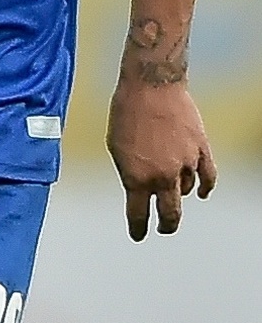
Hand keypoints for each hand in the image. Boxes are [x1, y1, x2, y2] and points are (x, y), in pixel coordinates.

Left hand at [107, 77, 217, 239]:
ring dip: (179, 194)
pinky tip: (202, 193)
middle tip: (163, 229)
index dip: (138, 228)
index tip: (138, 236)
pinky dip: (206, 187)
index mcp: (136, 178)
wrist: (151, 86)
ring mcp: (185, 164)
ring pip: (186, 190)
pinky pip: (208, 176)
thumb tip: (139, 184)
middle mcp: (162, 176)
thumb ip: (129, 170)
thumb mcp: (115, 147)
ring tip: (173, 194)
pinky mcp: (201, 150)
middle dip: (166, 225)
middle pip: (169, 213)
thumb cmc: (125, 113)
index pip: (138, 214)